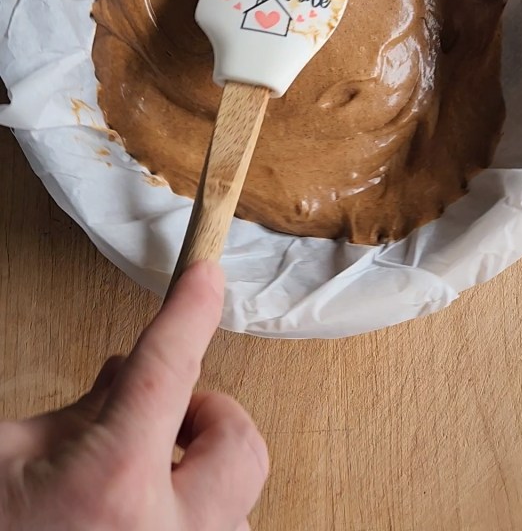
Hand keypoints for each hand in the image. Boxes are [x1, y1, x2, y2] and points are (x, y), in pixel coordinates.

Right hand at [0, 262, 267, 530]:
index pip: (167, 367)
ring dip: (201, 474)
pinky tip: (144, 514)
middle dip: (206, 416)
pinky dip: (194, 516)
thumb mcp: (14, 455)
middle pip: (238, 439)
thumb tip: (127, 374)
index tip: (206, 275)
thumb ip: (81, 412)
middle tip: (164, 416)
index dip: (189, 310)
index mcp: (112, 484)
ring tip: (145, 478)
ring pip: (237, 499)